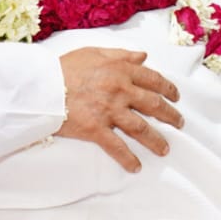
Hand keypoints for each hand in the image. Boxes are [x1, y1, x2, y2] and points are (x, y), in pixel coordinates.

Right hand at [55, 48, 182, 172]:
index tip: (175, 96)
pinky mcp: (96, 129)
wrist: (41, 86)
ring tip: (165, 149)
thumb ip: (121, 54)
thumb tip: (143, 56)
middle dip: (170, 116)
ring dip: (156, 140)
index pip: (153, 79)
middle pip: (153, 105)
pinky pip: (117, 147)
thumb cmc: (64, 68)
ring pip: (141, 128)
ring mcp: (109, 111)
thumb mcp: (94, 52)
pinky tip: (136, 167)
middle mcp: (120, 90)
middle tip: (179, 123)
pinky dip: (128, 159)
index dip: (168, 89)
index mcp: (120, 70)